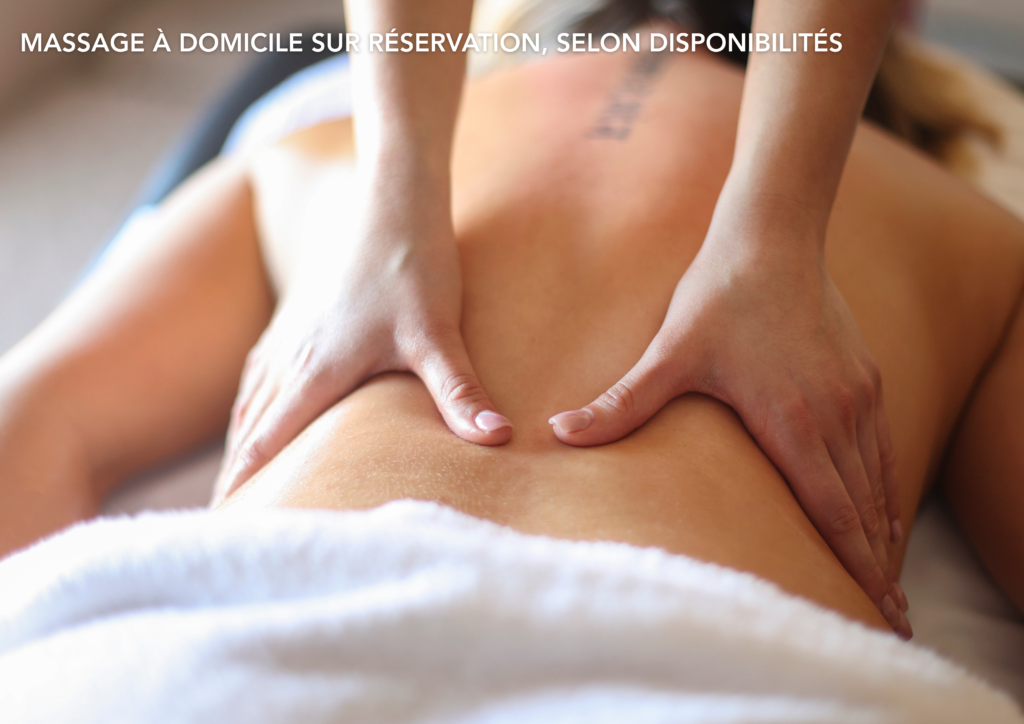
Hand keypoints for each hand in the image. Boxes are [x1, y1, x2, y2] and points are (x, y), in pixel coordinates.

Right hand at [211, 165, 511, 504]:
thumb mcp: (439, 335)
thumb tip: (496, 440)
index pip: (267, 444)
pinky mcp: (302, 318)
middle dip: (239, 477)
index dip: (244, 489)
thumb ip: (460, 392)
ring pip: (253, 401)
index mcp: (316, 372)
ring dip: (244, 442)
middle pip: (251, 430)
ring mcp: (291, 334)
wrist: (394, 202)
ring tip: (237, 482)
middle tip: (227, 524)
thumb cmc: (414, 266)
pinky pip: (262, 373)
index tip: (221, 529)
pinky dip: (253, 404)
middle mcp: (292, 358)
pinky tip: (257, 410)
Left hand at [547, 213, 910, 637]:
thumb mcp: (668, 353)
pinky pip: (883, 446)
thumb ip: (621, 403)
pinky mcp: (865, 375)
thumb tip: (559, 434)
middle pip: (863, 508)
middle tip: (890, 616)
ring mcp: (858, 394)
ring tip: (887, 576)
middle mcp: (837, 414)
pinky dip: (885, 486)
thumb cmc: (719, 296)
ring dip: (884, 530)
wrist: (771, 236)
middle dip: (877, 564)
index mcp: (792, 421)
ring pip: (878, 479)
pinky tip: (881, 507)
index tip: (878, 608)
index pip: (833, 511)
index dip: (854, 564)